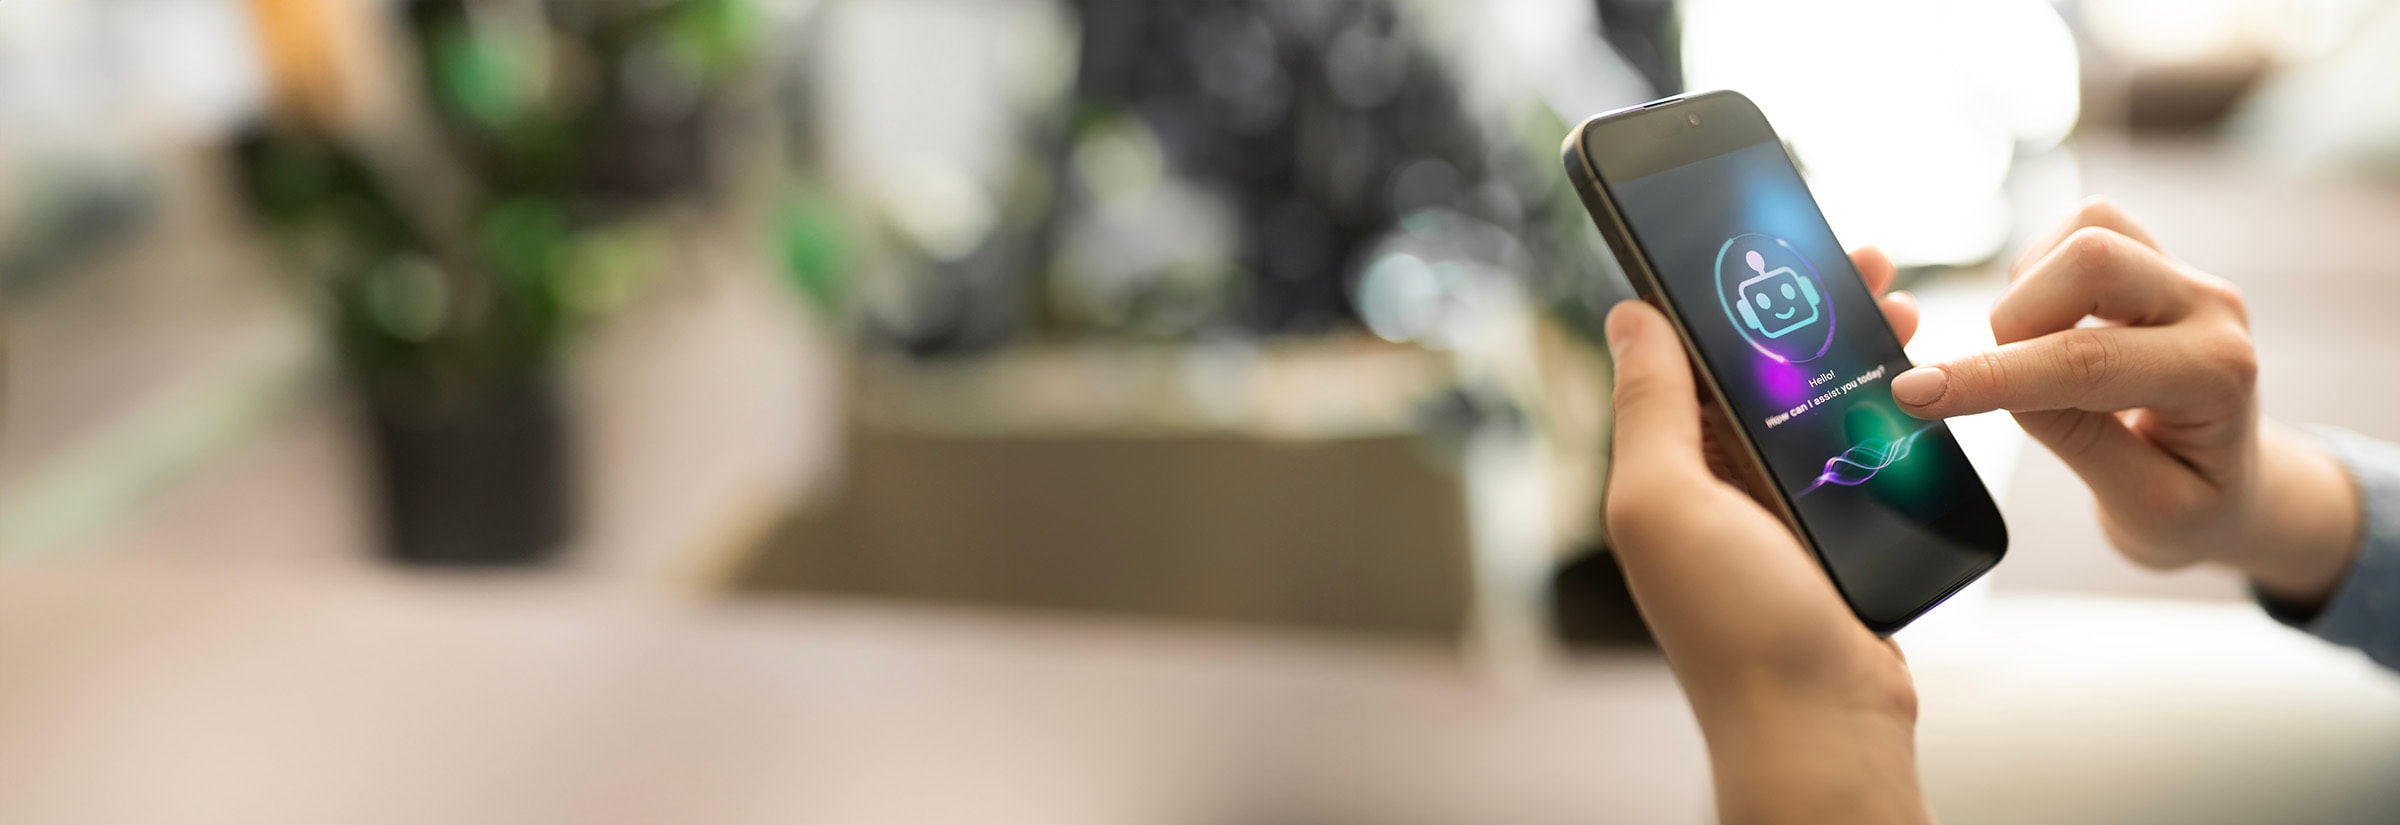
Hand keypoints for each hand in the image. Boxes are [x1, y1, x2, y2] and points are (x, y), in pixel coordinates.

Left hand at [1603, 249, 1928, 824]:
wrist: (1824, 726)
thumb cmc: (1736, 627)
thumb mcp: (1665, 502)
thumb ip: (1648, 409)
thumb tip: (1629, 315)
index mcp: (1663, 471)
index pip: (1684, 356)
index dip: (1723, 294)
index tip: (1769, 237)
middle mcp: (1713, 488)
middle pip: (1759, 370)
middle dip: (1808, 309)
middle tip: (1866, 262)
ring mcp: (1776, 512)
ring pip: (1813, 402)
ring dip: (1854, 350)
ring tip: (1903, 308)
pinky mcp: (1833, 535)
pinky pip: (1855, 451)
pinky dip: (1883, 409)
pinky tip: (1917, 381)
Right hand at [1889, 199, 2359, 605]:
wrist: (2233, 483)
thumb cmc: (2192, 502)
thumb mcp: (2142, 508)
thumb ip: (2074, 437)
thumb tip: (1991, 383)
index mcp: (2217, 376)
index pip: (2086, 362)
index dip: (1991, 375)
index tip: (1915, 393)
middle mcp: (2209, 308)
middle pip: (2093, 257)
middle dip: (2017, 317)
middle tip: (2002, 378)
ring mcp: (2183, 276)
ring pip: (2086, 231)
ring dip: (2029, 291)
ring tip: (2036, 356)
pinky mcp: (2154, 259)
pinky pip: (2082, 229)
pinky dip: (2039, 273)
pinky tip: (2049, 327)